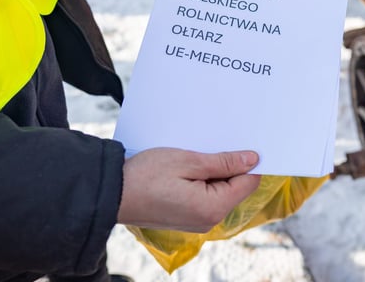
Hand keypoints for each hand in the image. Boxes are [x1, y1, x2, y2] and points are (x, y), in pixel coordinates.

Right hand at [117, 148, 260, 232]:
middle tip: (210, 145)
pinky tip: (185, 168)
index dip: (248, 161)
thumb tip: (252, 160)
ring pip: (218, 191)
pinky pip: (204, 196)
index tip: (241, 142)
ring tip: (193, 156)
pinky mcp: (186, 218)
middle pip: (234, 188)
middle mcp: (209, 220)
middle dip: (227, 165)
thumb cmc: (145, 176)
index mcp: (213, 207)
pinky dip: (200, 180)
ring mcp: (197, 221)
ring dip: (211, 172)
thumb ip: (223, 162)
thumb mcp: (188, 161)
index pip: (248, 182)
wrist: (112, 194)